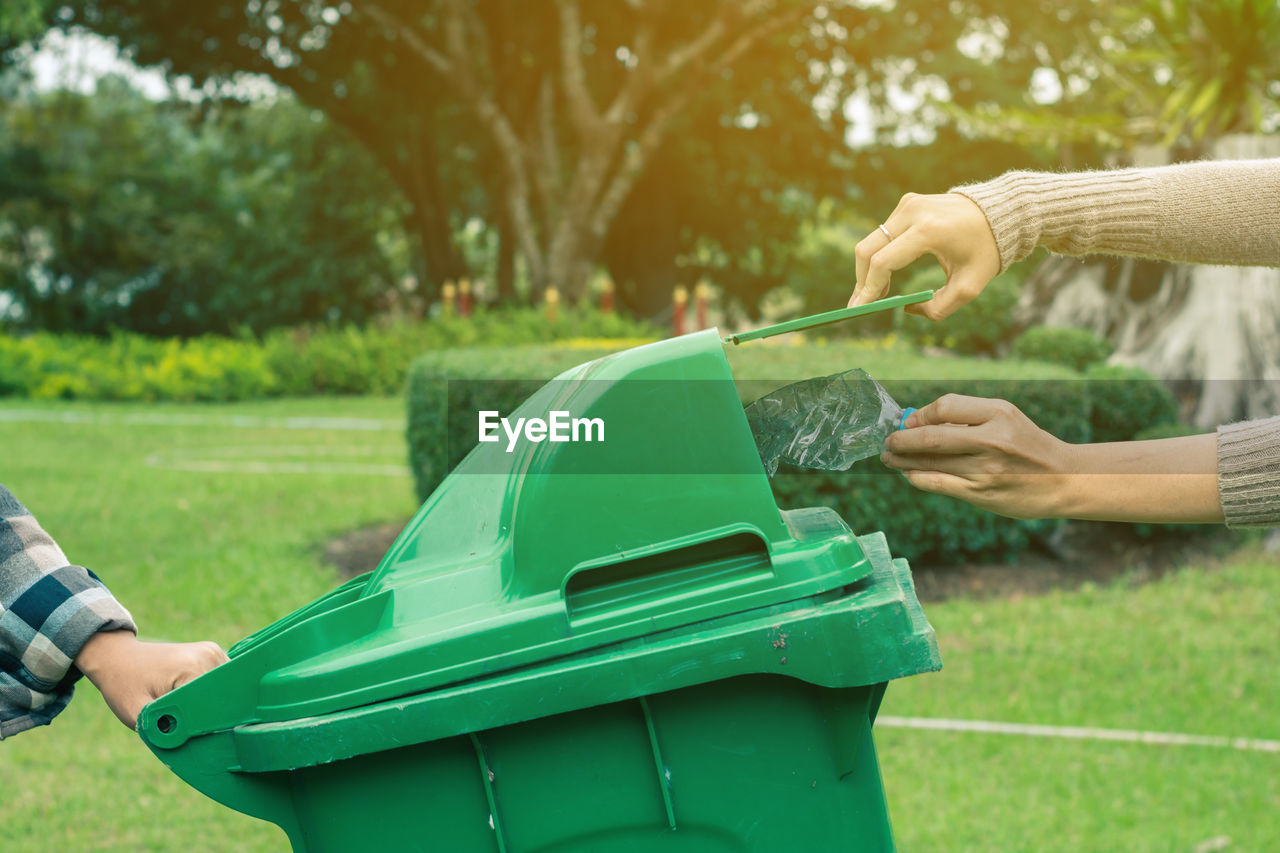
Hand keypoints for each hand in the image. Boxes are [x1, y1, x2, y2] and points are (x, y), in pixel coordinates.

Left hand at [75, 631, 227, 729]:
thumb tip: (191, 749)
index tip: (189, 736)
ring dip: (211, 704)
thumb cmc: (124, 685)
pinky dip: (211, 693)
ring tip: (186, 708)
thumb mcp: (136, 714)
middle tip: (184, 723)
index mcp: (192, 668)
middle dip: (208, 715)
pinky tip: (192, 697)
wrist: (118, 656)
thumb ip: (162, 733)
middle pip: (222, 697)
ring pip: (224, 690)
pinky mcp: (213, 653)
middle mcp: (209, 655)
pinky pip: (220, 680)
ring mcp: (213, 651)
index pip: (213, 705)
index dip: (204, 725)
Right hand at [849, 192, 1000, 319]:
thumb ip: (938, 308)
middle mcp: (914, 212)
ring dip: (869, 269)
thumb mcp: (969, 287)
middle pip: (868, 250)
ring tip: (876, 293)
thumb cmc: (986, 251)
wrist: (1000, 212)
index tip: (861, 309)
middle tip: (859, 304)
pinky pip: (883, 233)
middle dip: (861, 280)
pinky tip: (886, 274)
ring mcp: (908, 204)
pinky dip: (879, 254)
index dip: (869, 288)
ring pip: (871, 241)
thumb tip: (907, 308)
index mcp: (930, 231)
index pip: (884, 261)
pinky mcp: (907, 203)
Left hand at [880, 394, 1072, 519]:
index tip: (909, 421)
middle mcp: (992, 440)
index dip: (921, 414)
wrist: (1065, 479)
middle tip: (888, 441)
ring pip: (931, 462)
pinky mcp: (982, 494)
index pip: (945, 406)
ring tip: (889, 458)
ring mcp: (986, 469)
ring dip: (902, 460)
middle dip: (901, 439)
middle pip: (931, 437)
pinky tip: (909, 475)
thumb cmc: (1027, 445)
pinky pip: (938, 484)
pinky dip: (917, 478)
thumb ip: (967, 417)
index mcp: (999, 413)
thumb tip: (918, 421)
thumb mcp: (1005, 418)